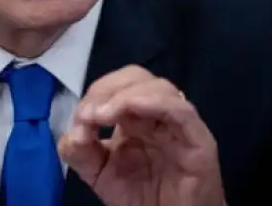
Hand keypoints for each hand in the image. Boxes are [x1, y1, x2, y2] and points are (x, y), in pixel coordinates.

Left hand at [57, 65, 225, 205]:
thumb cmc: (140, 197)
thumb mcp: (97, 172)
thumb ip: (78, 151)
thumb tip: (72, 131)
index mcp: (134, 117)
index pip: (115, 86)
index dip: (95, 94)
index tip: (79, 118)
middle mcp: (157, 115)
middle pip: (136, 77)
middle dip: (107, 89)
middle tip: (90, 114)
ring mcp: (179, 126)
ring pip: (160, 88)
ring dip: (125, 95)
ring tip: (103, 116)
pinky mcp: (200, 141)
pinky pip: (182, 111)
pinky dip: (155, 102)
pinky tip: (133, 106)